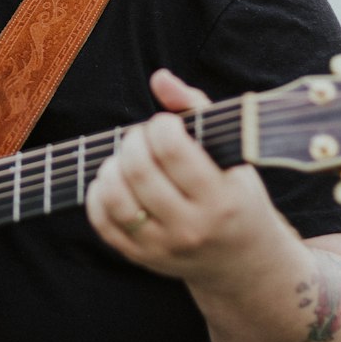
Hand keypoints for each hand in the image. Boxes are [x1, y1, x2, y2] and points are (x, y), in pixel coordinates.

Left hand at [86, 68, 287, 283]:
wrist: (243, 263)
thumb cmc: (237, 196)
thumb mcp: (233, 155)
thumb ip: (196, 109)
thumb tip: (159, 78)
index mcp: (221, 198)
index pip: (172, 150)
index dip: (160, 125)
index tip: (165, 123)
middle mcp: (191, 227)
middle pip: (140, 171)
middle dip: (134, 141)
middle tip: (143, 138)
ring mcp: (163, 246)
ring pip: (116, 197)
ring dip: (112, 165)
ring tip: (126, 158)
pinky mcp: (141, 257)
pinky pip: (103, 222)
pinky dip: (98, 193)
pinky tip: (113, 180)